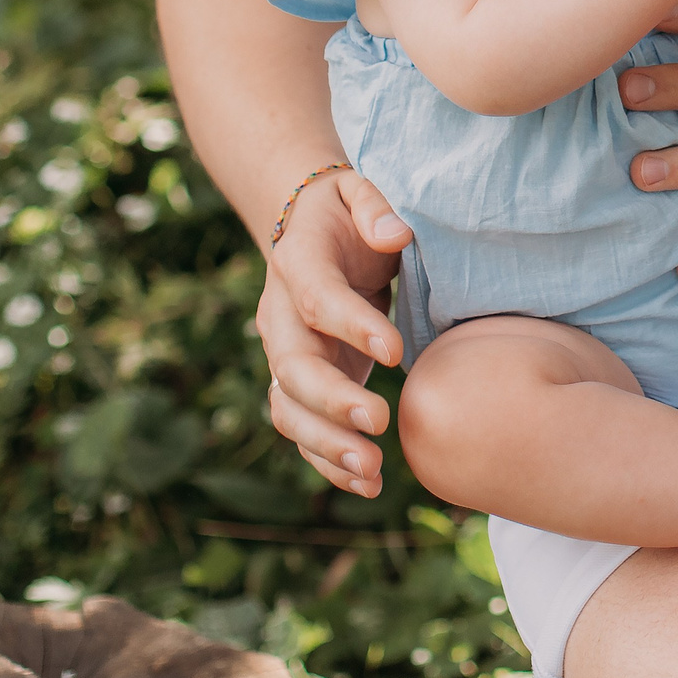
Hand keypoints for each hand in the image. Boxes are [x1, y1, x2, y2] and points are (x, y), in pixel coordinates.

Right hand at [257, 168, 413, 496]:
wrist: (304, 229)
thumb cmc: (342, 213)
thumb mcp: (356, 191)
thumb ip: (374, 208)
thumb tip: (395, 234)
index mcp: (298, 265)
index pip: (319, 301)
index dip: (353, 327)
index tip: (396, 352)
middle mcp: (281, 318)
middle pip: (293, 369)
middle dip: (332, 402)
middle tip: (379, 424)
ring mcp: (286, 355)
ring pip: (290, 410)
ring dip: (327, 445)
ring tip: (373, 472)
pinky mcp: (302, 384)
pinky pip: (303, 429)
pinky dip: (328, 461)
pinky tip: (367, 485)